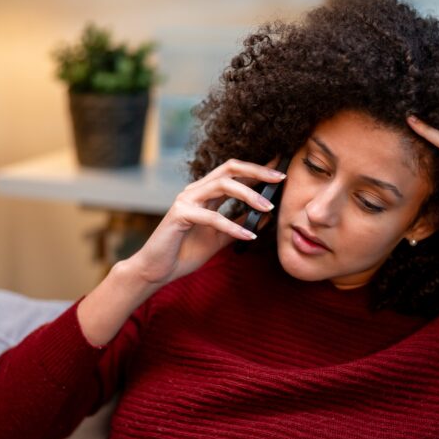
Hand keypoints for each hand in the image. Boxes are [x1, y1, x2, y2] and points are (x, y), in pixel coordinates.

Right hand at [127, 158, 285, 286]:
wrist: (158, 270)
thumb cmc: (185, 252)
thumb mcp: (220, 238)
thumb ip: (239, 225)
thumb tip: (266, 216)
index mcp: (205, 194)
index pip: (234, 173)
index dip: (257, 169)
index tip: (281, 169)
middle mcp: (195, 191)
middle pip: (229, 169)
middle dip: (257, 171)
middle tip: (280, 178)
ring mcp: (186, 200)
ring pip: (222, 186)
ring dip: (249, 195)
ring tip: (268, 208)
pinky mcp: (180, 215)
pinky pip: (212, 217)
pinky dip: (233, 226)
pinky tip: (249, 236)